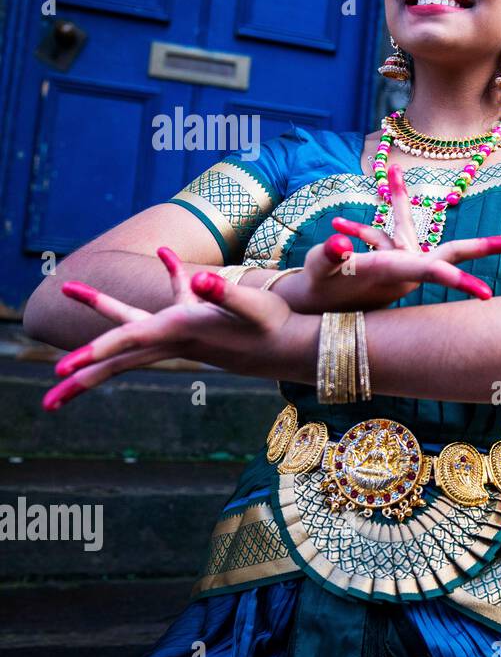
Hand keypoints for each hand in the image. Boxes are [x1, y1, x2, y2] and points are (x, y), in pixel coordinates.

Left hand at [45, 247, 312, 409]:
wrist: (296, 345)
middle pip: (119, 358)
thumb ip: (224, 292)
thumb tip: (202, 277)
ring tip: (70, 286)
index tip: (63, 368)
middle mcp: (175, 338)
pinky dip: (168, 277)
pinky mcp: (198, 323)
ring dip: (102, 310)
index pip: (129, 341)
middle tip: (48, 403)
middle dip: (83, 376)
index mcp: (181, 331)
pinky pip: (170, 301)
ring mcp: (183, 333)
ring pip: (131, 330)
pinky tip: (166, 254)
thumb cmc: (275, 326)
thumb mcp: (252, 305)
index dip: (95, 351)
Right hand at [282, 163, 500, 311]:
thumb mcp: (320, 269)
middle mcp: (405, 268)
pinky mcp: (388, 256)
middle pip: (450, 251)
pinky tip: (346, 218)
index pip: (431, 270)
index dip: (457, 278)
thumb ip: (329, 256)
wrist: (312, 302)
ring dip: (400, 199)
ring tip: (392, 171)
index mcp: (395, 272)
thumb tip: (336, 243)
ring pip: (407, 224)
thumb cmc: (317, 287)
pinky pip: (385, 230)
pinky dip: (368, 220)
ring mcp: (398, 260)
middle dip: (483, 247)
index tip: (485, 293)